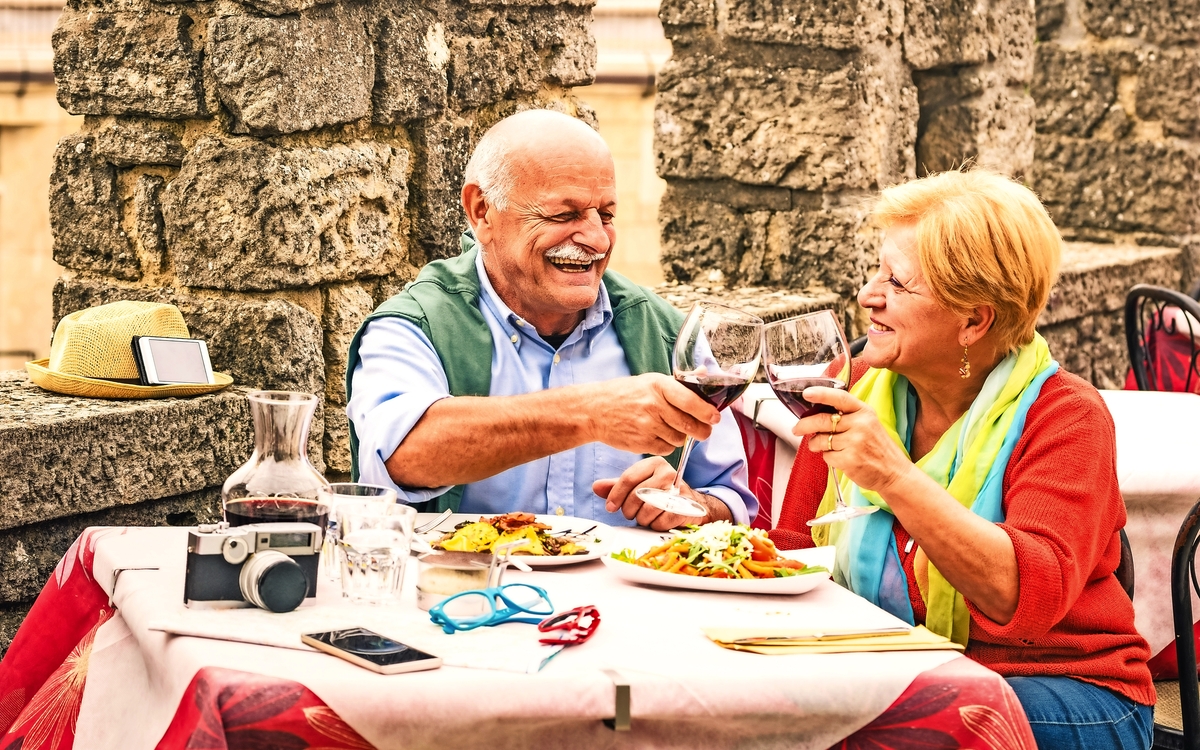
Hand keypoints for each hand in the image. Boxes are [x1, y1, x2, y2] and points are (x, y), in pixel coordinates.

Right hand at [583, 374, 719, 455]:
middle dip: (702, 430)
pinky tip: (658, 435)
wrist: (594, 410)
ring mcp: (647, 426)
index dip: (707, 412)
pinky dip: (667, 445)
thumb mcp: (650, 381)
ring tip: (671, 428)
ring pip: (679, 439)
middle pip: (689, 425)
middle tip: (704, 430)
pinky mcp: (641, 443)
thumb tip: (705, 375)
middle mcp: (653, 406)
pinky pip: (666, 449)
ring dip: (681, 436)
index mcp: (658, 386)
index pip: (690, 401)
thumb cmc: (625, 393)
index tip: (715, 418)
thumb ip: (678, 383)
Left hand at [593, 457, 730, 530]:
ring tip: (645, 516)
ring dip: (642, 519)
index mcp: (654, 463)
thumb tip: (596, 487)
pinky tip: (657, 520)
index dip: (615, 495)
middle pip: (637, 496)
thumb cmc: (659, 493)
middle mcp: (668, 473)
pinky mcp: (686, 507)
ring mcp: (679, 490)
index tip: (610, 507)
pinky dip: (655, 525)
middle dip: (629, 510)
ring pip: (648, 510)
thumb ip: (616, 486)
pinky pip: (661, 521)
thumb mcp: (637, 485)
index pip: (628, 478)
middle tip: (631, 513)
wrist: (690, 504)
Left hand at [791, 386, 913, 493]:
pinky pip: (827, 456)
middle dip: (804, 425)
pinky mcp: (850, 460)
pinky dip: (829, 458)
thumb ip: (847, 416)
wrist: (893, 472)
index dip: (821, 394)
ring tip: (824, 446)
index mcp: (864, 411)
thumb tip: (815, 413)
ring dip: (816, 444)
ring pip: (821, 440)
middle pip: (822, 420)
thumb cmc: (876, 447)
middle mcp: (861, 424)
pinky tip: (840, 458)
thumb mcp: (868, 423)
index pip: (840, 398)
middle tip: (797, 428)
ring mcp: (855, 442)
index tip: (806, 393)